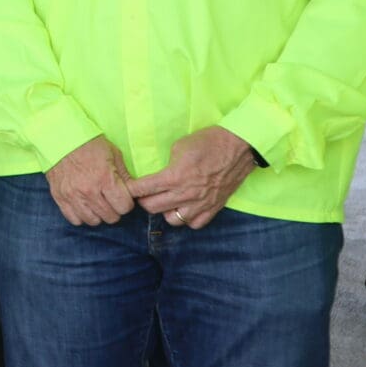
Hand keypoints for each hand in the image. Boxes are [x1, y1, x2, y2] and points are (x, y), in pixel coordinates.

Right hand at [47, 136, 135, 226]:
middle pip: (110, 217)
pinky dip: (81, 215)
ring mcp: (72, 196)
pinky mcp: (60, 197)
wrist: (61, 138)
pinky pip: (75, 219)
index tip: (122, 196)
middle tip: (110, 198)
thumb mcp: (114, 155)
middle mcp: (88, 191)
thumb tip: (134, 193)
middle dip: (114, 209)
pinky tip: (84, 205)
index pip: (124, 207)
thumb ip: (125, 176)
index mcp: (105, 179)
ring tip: (97, 202)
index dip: (126, 202)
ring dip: (98, 214)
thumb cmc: (90, 144)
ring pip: (93, 221)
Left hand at [126, 126, 259, 230]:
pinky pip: (194, 224)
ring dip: (165, 211)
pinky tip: (185, 208)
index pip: (144, 189)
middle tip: (144, 193)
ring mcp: (201, 203)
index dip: (131, 189)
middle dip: (143, 200)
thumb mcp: (179, 146)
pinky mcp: (214, 208)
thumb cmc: (208, 141)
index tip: (126, 188)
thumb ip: (167, 164)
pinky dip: (187, 218)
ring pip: (172, 220)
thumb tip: (159, 175)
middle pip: (153, 208)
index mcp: (175, 176)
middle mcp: (186, 194)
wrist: (239, 146)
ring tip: (166, 201)